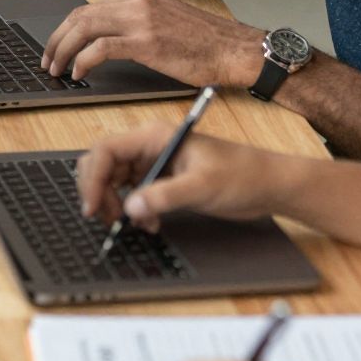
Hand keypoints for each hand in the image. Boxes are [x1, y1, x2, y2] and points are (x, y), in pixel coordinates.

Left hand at [41, 0, 265, 85]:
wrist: (234, 49)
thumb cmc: (206, 43)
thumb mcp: (166, 22)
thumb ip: (137, 23)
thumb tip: (106, 41)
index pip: (89, 8)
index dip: (67, 29)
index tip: (57, 47)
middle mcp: (136, 2)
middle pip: (80, 15)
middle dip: (56, 39)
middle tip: (47, 60)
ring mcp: (141, 19)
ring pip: (84, 28)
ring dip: (63, 50)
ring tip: (56, 69)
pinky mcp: (146, 42)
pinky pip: (101, 48)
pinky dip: (83, 60)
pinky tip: (79, 73)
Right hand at [75, 124, 286, 230]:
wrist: (267, 186)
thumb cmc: (241, 175)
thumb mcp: (202, 187)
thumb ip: (165, 196)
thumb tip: (131, 208)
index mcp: (154, 137)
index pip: (107, 150)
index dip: (93, 178)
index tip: (93, 207)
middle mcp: (149, 147)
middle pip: (104, 165)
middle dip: (100, 192)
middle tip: (108, 219)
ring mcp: (154, 163)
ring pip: (115, 181)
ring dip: (116, 204)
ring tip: (135, 223)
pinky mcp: (162, 180)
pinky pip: (133, 194)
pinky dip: (134, 210)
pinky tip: (151, 223)